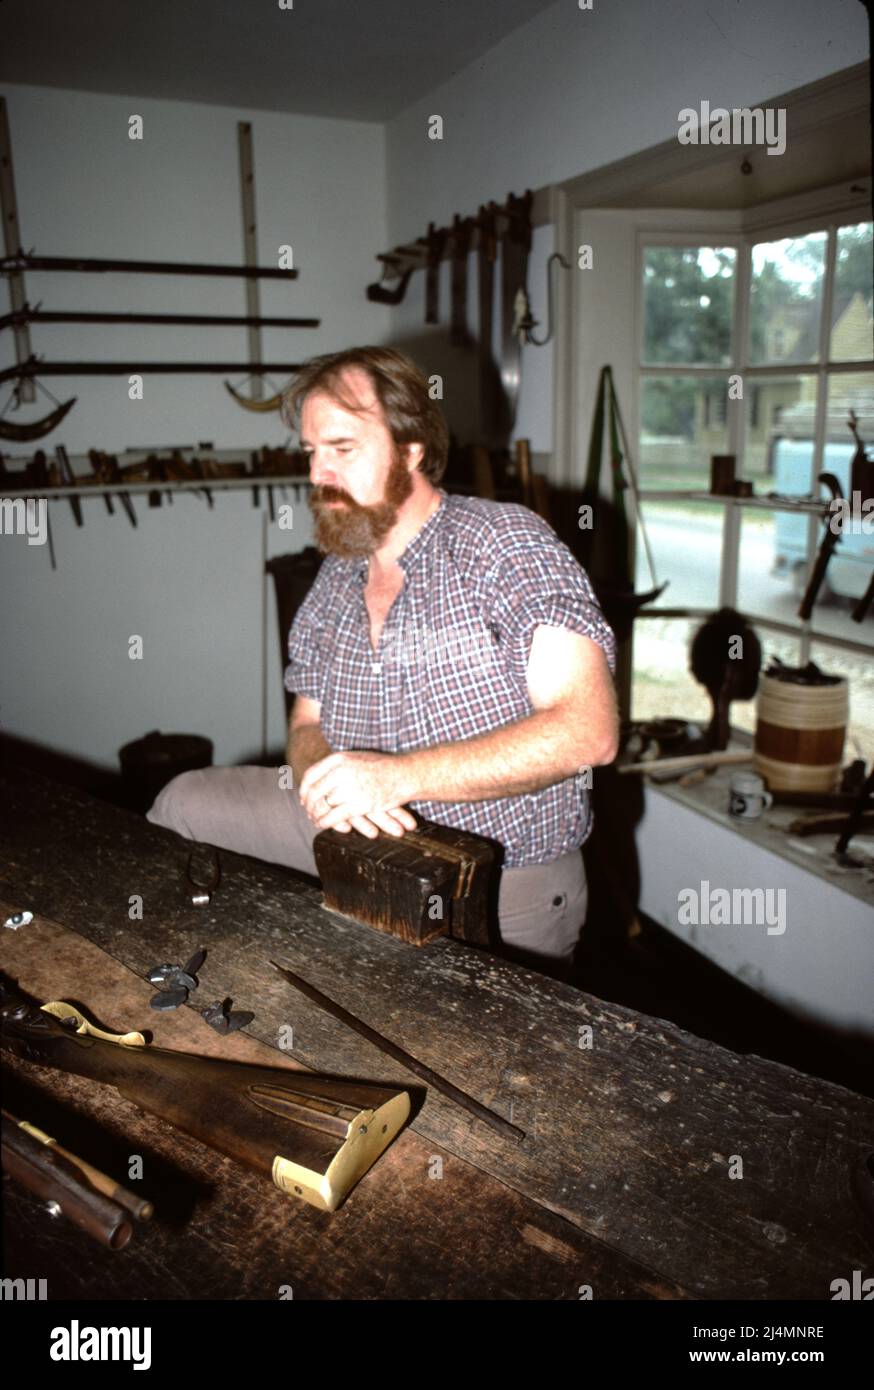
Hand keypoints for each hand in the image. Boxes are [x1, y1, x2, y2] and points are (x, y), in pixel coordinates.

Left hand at [299, 751, 415, 835]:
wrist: (405, 773)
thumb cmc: (383, 766)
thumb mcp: (356, 758)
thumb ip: (338, 764)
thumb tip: (321, 774)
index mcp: (339, 759)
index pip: (311, 774)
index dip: (304, 788)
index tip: (304, 796)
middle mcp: (340, 772)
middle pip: (314, 791)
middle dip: (309, 804)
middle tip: (308, 811)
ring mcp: (349, 788)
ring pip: (322, 805)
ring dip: (316, 814)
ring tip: (315, 819)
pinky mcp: (358, 804)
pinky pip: (333, 816)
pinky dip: (325, 822)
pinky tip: (322, 824)